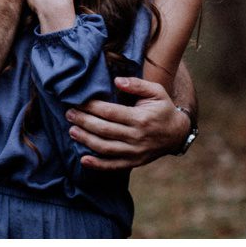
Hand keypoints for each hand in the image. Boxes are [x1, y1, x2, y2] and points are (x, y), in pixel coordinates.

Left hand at [65, 77, 190, 169]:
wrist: (176, 134)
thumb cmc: (163, 108)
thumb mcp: (156, 91)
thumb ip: (137, 84)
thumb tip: (117, 80)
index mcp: (141, 118)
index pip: (111, 112)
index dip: (92, 107)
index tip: (78, 101)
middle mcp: (137, 137)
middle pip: (104, 130)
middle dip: (84, 121)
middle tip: (69, 114)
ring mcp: (135, 152)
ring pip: (105, 148)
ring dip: (86, 140)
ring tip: (72, 130)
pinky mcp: (134, 163)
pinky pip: (113, 166)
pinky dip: (97, 165)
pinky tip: (83, 160)